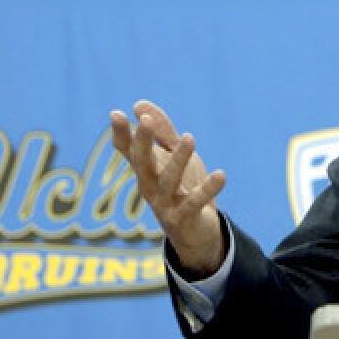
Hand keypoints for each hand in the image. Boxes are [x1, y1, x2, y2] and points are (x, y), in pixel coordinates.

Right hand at [110, 99, 226, 277]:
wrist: (196, 234)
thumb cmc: (182, 189)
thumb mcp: (172, 157)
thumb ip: (161, 132)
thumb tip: (139, 105)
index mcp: (147, 170)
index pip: (129, 150)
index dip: (122, 134)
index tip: (116, 113)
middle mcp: (150, 187)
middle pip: (142, 163)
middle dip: (143, 143)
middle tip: (146, 121)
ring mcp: (165, 204)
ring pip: (168, 181)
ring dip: (179, 160)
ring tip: (190, 138)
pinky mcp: (183, 218)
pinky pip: (194, 203)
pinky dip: (207, 189)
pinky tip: (221, 174)